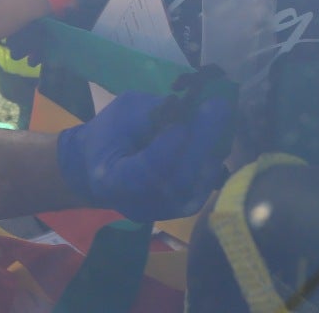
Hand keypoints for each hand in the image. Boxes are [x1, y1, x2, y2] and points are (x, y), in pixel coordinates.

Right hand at [55, 88, 234, 221]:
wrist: (100, 168)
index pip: (145, 174)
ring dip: (212, 146)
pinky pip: (204, 183)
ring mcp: (165, 212)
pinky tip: (216, 133)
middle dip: (200, 141)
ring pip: (198, 182)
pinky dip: (213, 155)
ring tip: (218, 114)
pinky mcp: (183, 208)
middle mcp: (141, 205)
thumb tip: (189, 106)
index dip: (166, 150)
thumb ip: (152, 112)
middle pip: (178, 180)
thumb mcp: (121, 113)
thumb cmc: (108, 136)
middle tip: (217, 106)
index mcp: (113, 181)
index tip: (182, 121)